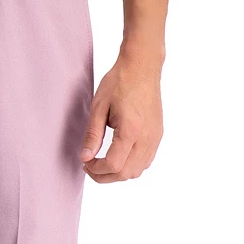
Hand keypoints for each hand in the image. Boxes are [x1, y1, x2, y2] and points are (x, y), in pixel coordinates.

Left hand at [80, 54, 163, 182]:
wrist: (142, 67)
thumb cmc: (120, 82)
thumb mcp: (98, 107)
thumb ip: (92, 135)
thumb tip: (85, 158)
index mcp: (131, 130)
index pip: (113, 165)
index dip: (96, 170)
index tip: (85, 162)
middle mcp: (147, 137)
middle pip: (125, 173)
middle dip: (105, 176)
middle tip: (90, 167)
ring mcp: (154, 138)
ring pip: (137, 171)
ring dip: (118, 173)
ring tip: (102, 162)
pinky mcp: (157, 135)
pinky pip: (145, 162)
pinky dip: (130, 166)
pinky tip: (118, 156)